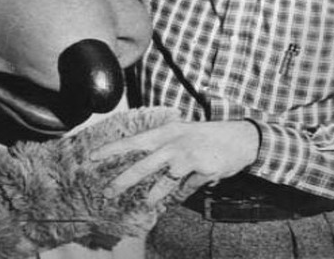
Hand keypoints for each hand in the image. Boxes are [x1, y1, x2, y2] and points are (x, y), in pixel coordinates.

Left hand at [90, 120, 259, 204]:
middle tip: (107, 192)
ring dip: (155, 193)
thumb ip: (162, 148)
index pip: (134, 140)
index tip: (92, 156)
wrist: (240, 137)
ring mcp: (189, 156)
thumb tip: (142, 163)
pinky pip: (187, 187)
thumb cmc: (206, 137)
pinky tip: (183, 192)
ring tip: (147, 201)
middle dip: (124, 179)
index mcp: (166, 132)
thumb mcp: (181, 134)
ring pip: (165, 180)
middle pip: (144, 164)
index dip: (113, 149)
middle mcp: (175, 142)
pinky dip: (184, 192)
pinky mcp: (203, 169)